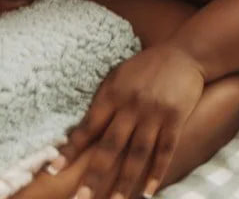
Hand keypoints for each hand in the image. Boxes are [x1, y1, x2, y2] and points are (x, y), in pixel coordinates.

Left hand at [48, 44, 204, 198]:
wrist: (184, 53)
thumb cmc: (146, 67)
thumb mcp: (119, 76)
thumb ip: (103, 101)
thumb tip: (80, 130)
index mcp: (114, 94)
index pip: (88, 127)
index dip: (70, 150)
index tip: (53, 171)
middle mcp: (132, 105)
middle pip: (110, 146)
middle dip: (94, 175)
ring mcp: (155, 113)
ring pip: (137, 153)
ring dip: (125, 182)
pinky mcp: (176, 117)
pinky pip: (165, 149)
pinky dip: (156, 172)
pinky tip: (148, 192)